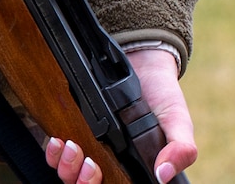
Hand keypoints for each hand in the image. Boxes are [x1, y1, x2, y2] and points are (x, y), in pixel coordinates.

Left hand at [42, 49, 194, 183]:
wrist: (145, 62)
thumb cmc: (163, 98)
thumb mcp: (179, 122)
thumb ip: (181, 148)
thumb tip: (163, 175)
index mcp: (134, 170)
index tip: (99, 173)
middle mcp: (111, 165)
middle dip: (83, 182)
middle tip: (90, 164)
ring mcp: (91, 151)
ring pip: (69, 176)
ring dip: (67, 167)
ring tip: (73, 148)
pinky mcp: (77, 134)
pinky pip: (57, 155)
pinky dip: (53, 153)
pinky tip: (58, 141)